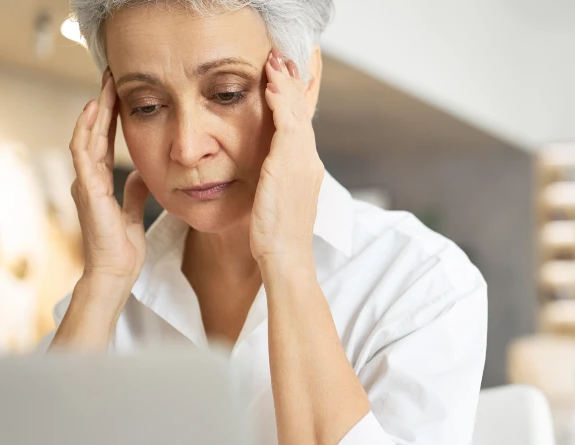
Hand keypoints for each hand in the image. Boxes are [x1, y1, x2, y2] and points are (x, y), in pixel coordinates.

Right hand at [69, 69, 149, 291]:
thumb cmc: (122, 249)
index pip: (103, 141)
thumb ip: (134, 192)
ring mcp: (85, 183)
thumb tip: (140, 174)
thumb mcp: (133, 213)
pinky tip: (93, 111)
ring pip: (86, 136)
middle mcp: (88, 179)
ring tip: (104, 85)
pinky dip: (86, 130)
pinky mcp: (87, 190)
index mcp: (98, 182)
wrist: (116, 272)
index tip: (119, 93)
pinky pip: (83, 154)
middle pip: (93, 133)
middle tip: (111, 76)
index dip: (109, 117)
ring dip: (94, 110)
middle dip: (102, 104)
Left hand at [251, 50, 324, 268]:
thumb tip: (266, 174)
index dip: (294, 99)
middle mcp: (309, 161)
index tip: (285, 77)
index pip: (301, 126)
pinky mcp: (290, 165)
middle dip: (294, 83)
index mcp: (305, 169)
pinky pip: (287, 124)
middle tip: (284, 57)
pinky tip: (271, 85)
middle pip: (303, 113)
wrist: (286, 257)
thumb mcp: (275, 202)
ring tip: (275, 61)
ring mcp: (302, 162)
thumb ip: (274, 181)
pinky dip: (281, 102)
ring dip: (286, 84)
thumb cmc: (276, 237)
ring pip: (297, 113)